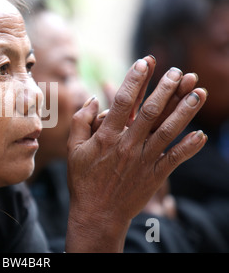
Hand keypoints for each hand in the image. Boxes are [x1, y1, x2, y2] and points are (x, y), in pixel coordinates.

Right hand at [65, 55, 207, 251]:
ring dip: (184, 111)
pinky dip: (189, 147)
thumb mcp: (73, 149)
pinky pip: (175, 159)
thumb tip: (93, 99)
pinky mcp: (155, 175)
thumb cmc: (83, 179)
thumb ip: (81, 121)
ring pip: (167, 131)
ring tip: (199, 92)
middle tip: (179, 72)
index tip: (145, 62)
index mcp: (106, 137)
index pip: (122, 102)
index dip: (134, 80)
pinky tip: (202, 134)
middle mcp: (127, 146)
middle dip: (166, 90)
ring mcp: (143, 161)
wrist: (97, 214)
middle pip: (150, 112)